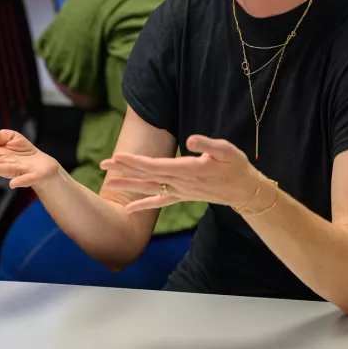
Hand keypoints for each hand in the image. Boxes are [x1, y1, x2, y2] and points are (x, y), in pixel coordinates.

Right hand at [0, 130, 61, 189]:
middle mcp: (7, 164)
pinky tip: (13, 184)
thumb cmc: (24, 152)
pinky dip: (20, 182)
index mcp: (0, 155)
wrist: (43, 164)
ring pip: (6, 170)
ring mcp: (19, 171)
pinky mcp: (32, 177)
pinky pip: (26, 179)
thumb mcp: (10, 137)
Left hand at [101, 135, 259, 212]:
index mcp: (188, 169)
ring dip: (128, 185)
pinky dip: (143, 205)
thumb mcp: (227, 150)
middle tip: (102, 163)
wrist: (245, 191)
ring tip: (107, 183)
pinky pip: (159, 202)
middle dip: (124, 169)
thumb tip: (190, 140)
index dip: (135, 161)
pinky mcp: (182, 196)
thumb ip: (208, 144)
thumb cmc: (236, 166)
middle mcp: (180, 183)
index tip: (118, 156)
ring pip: (149, 188)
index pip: (155, 165)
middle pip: (147, 175)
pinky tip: (128, 209)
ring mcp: (180, 191)